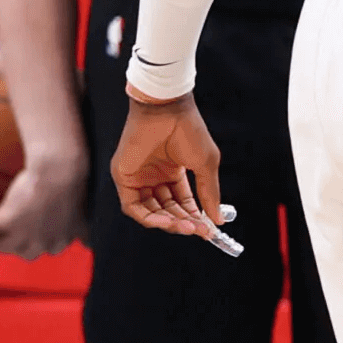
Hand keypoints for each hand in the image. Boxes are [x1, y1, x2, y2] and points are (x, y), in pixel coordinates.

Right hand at [0, 146, 86, 257]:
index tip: (34, 239)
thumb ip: (84, 231)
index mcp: (62, 240)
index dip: (40, 244)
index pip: (48, 250)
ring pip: (2, 245)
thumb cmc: (75, 187)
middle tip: (6, 241)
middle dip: (15, 248)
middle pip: (25, 253)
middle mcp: (43, 242)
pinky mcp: (7, 220)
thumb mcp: (84, 215)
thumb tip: (91, 245)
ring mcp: (24, 233)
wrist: (61, 171)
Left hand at [109, 93, 225, 242]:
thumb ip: (210, 193)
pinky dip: (149, 218)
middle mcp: (154, 176)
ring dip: (168, 223)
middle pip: (167, 209)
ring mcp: (138, 178)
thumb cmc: (189, 132)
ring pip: (151, 212)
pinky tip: (167, 221)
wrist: (166, 111)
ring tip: (186, 227)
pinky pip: (134, 207)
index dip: (194, 216)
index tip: (207, 230)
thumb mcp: (205, 165)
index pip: (182, 201)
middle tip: (198, 230)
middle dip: (183, 222)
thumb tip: (218, 220)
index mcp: (173, 170)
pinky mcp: (123, 179)